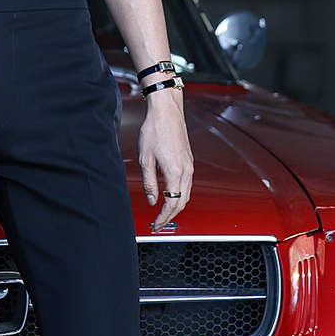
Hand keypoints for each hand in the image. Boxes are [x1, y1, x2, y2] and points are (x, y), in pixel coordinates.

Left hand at [138, 90, 192, 229]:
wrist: (166, 110)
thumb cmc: (155, 129)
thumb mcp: (145, 158)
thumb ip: (149, 182)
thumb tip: (152, 200)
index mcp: (176, 172)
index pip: (172, 204)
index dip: (163, 218)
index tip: (156, 225)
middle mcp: (187, 171)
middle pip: (182, 202)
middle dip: (170, 216)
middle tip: (158, 224)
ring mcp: (189, 165)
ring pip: (186, 194)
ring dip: (176, 206)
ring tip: (163, 213)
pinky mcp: (188, 161)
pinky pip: (187, 185)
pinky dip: (179, 195)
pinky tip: (170, 196)